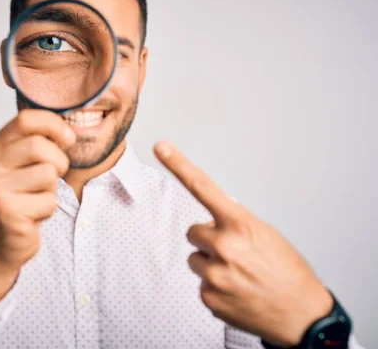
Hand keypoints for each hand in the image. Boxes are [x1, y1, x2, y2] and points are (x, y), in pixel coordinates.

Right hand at [0, 109, 75, 299]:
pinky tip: (31, 216)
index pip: (25, 120)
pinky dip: (47, 210)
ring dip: (51, 189)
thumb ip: (35, 144)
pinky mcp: (7, 211)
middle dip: (58, 162)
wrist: (0, 245)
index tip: (67, 138)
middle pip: (39, 145)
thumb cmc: (17, 201)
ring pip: (48, 174)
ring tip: (34, 199)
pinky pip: (49, 201)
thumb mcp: (20, 166)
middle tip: (52, 177)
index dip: (54, 125)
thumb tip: (68, 129)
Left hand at [154, 141, 332, 346]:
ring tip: (239, 275)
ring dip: (210, 263)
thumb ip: (234, 224)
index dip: (179, 165)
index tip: (160, 146)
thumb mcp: (265, 235)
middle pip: (193, 231)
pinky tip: (237, 291)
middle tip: (235, 253)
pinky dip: (215, 287)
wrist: (302, 315)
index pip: (203, 188)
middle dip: (209, 239)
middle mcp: (224, 247)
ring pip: (195, 258)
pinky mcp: (209, 297)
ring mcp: (214, 274)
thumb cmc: (287, 272)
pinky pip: (201, 283)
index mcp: (240, 225)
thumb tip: (211, 223)